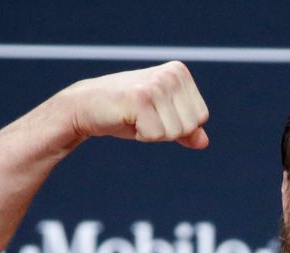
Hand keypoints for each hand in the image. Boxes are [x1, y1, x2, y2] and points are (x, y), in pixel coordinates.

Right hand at [56, 61, 209, 148]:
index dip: (178, 125)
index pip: (201, 117)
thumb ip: (185, 129)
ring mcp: (156, 84)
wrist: (85, 106)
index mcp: (179, 73)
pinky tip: (127, 119)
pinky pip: (156, 135)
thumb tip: (204, 142)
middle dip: (166, 131)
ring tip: (135, 117)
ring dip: (152, 133)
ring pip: (174, 132)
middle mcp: (170, 74)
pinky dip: (141, 135)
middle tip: (143, 117)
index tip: (155, 113)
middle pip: (190, 126)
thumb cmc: (126, 112)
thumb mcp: (161, 119)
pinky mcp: (140, 98)